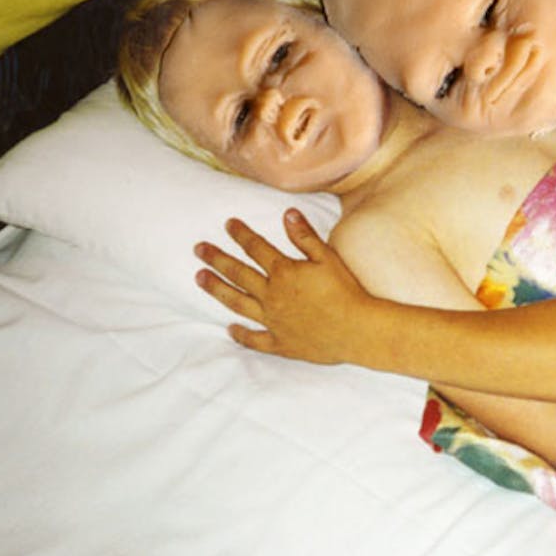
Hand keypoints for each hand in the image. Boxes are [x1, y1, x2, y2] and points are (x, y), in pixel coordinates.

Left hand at [194, 210, 373, 362]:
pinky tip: (230, 329)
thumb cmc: (346, 291)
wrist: (357, 330)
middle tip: (198, 249)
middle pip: (239, 274)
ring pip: (238, 303)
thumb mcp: (328, 258)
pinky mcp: (280, 342)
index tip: (227, 224)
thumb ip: (305, 237)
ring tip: (200, 279)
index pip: (256, 248)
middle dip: (217, 259)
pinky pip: (255, 339)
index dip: (241, 235)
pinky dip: (241, 334)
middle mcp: (272, 296)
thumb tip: (287, 213)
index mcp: (284, 273)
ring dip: (218, 289)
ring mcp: (273, 320)